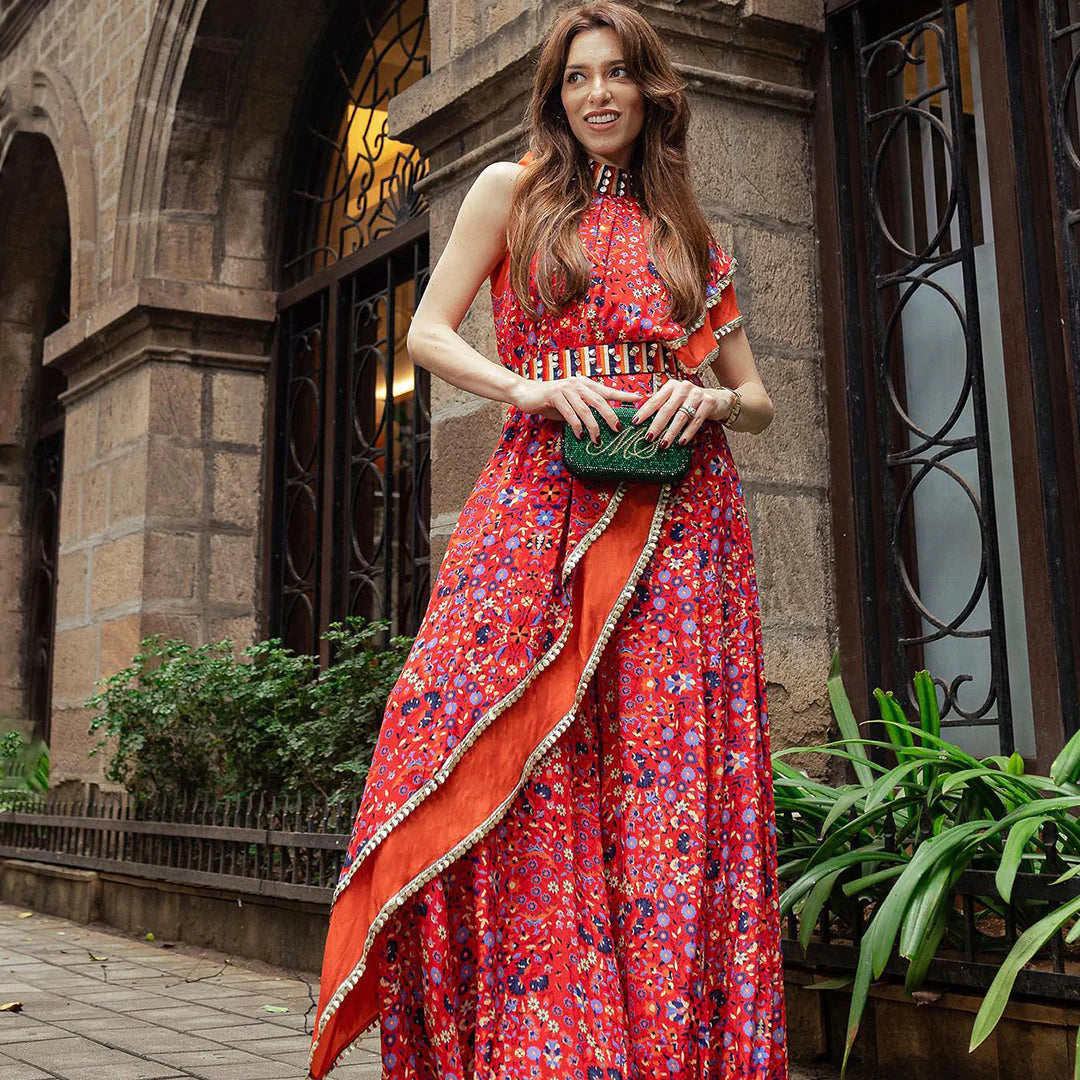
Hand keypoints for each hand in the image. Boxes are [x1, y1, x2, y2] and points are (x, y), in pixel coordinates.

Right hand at [510, 376, 644, 443]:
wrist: (526, 393)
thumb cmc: (551, 401)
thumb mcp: (571, 404)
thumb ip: (585, 409)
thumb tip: (601, 424)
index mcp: (584, 384)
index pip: (608, 391)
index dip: (624, 395)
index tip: (640, 399)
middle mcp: (578, 384)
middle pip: (600, 400)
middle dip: (610, 416)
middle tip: (618, 430)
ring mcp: (566, 389)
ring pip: (586, 409)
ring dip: (593, 426)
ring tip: (597, 439)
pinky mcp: (555, 396)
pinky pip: (570, 414)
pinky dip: (576, 427)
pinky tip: (580, 436)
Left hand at [630, 379, 734, 446]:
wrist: (719, 399)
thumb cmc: (691, 402)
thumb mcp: (676, 400)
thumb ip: (662, 405)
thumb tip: (640, 419)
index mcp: (672, 386)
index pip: (655, 400)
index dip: (644, 412)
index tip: (635, 423)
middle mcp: (684, 387)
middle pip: (667, 410)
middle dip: (656, 426)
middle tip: (648, 438)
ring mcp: (697, 394)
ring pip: (681, 417)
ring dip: (671, 433)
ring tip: (663, 444)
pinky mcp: (708, 403)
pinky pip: (696, 421)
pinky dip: (688, 433)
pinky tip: (681, 442)